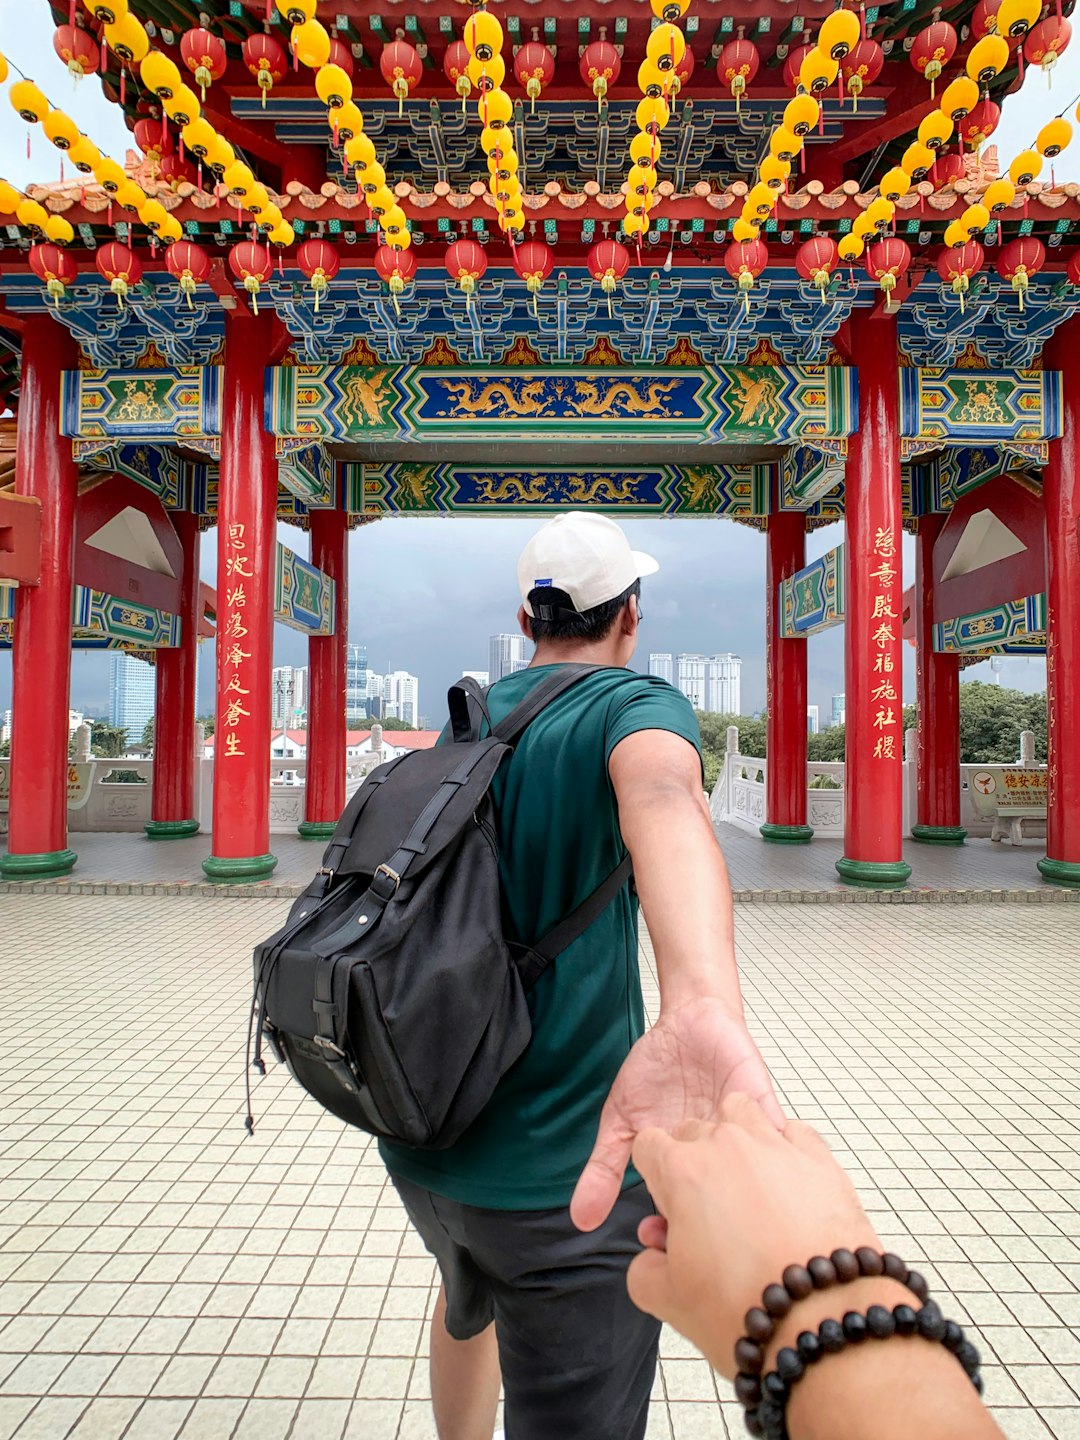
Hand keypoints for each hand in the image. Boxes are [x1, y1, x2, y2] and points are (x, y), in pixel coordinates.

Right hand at [569, 997, 782, 1232]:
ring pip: (754, 1183)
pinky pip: (781, 1139)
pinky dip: (771, 1149)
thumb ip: (603, 1170)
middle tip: (688, 1217)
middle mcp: (722, 1164)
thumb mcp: (619, 1122)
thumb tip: (580, 1220)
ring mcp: (747, 1139)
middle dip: (707, 1219)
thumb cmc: (655, 1073)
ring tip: (714, 1179)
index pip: (686, 1221)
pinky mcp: (766, 1110)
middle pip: (724, 1210)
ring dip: (736, 1184)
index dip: (675, 1235)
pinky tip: (754, 1154)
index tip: (657, 1238)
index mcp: (689, 1175)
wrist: (687, 1022)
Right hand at [625, 1095, 880, 1376]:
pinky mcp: (819, 1159)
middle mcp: (727, 1146)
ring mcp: (776, 1146)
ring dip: (737, 1139)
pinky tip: (785, 1186)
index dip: (654, 1177)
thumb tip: (652, 1257)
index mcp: (682, 1172)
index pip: (648, 1146)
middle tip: (705, 1213)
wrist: (821, 1319)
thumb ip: (645, 1269)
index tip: (667, 1206)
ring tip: (743, 1185)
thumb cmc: (747, 1307)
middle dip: (693, 1162)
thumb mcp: (668, 1299)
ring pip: (743, 1114)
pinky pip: (794, 1134)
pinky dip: (786, 1150)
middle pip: (694, 1131)